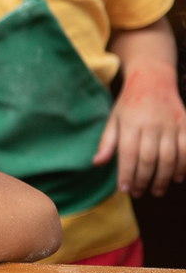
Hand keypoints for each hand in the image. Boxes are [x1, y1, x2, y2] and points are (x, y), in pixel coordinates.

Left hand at [94, 62, 185, 197]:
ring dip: (163, 177)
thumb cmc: (128, 104)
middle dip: (143, 180)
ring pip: (169, 157)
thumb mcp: (113, 119)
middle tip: (139, 193)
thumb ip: (107, 142)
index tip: (123, 189)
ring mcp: (170, 124)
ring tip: (156, 191)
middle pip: (148, 158)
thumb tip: (96, 163)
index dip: (126, 173)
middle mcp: (151, 124)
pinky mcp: (185, 123)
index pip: (127, 153)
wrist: (152, 79)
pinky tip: (177, 177)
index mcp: (130, 123)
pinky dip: (184, 165)